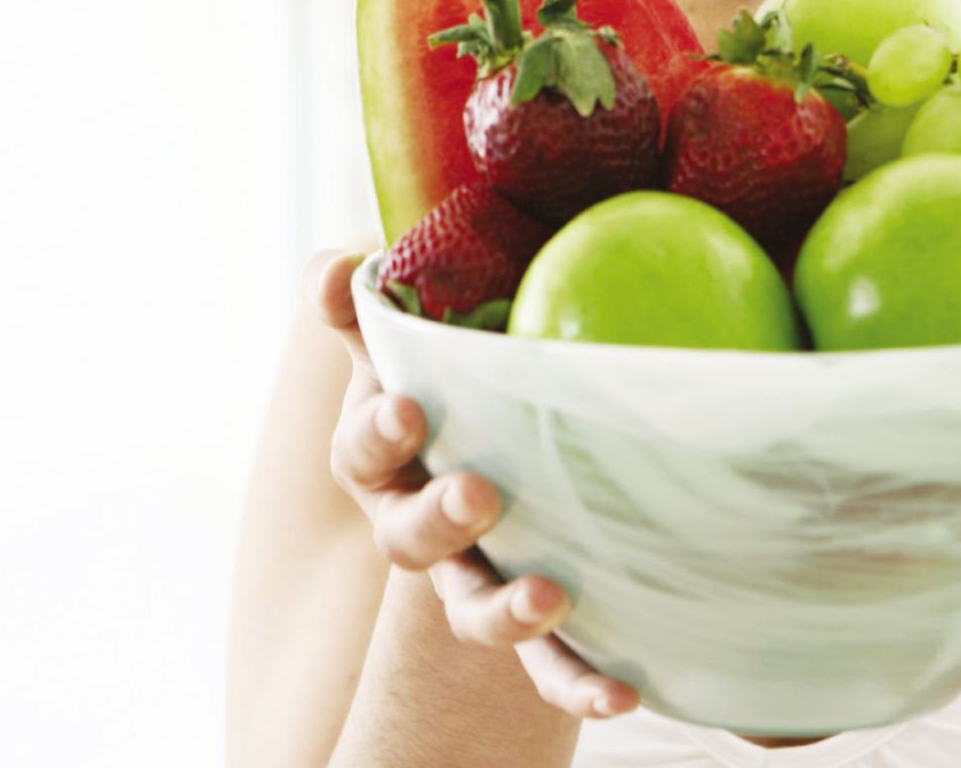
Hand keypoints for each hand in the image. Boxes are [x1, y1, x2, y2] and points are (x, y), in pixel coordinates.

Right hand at [308, 247, 641, 719]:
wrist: (510, 454)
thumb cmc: (456, 377)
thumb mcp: (412, 335)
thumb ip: (370, 300)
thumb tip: (338, 267)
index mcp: (389, 454)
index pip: (362, 447)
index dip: (378, 431)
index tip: (410, 409)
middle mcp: (419, 526)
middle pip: (406, 538)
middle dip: (437, 518)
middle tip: (477, 493)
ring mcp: (473, 579)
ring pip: (471, 609)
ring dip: (502, 612)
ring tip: (547, 597)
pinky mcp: (531, 625)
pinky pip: (549, 666)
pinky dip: (577, 682)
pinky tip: (622, 692)